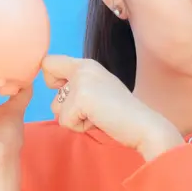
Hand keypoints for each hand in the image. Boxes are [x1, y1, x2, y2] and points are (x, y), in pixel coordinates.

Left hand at [40, 55, 182, 157]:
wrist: (143, 125)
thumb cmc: (120, 114)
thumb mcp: (97, 90)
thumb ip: (77, 86)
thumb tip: (54, 90)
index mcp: (86, 64)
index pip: (49, 62)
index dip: (52, 80)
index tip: (69, 93)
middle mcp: (83, 67)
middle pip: (48, 84)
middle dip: (64, 105)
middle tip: (92, 109)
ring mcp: (82, 81)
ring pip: (55, 107)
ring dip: (74, 118)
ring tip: (97, 115)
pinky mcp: (82, 98)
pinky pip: (64, 121)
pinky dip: (80, 128)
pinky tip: (99, 121)